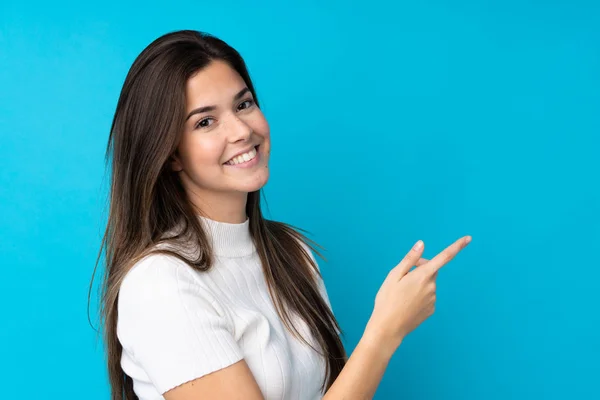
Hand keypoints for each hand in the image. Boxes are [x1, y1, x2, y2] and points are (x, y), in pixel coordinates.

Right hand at [364, 236, 471, 352]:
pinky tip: (406, 303)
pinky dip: (419, 296)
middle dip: (421, 268)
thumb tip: (421, 244)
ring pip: (428, 284)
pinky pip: (427, 296)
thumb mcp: (394, 275)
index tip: (468, 238)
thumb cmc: (387, 300)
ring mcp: (433, 299)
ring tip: (401, 293)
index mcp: (423, 275)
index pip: (444, 257)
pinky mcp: (431, 309)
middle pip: (431, 270)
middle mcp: (432, 286)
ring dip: (418, 284)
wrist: (388, 328)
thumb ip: (409, 259)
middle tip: (403, 276)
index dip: (457, 246)